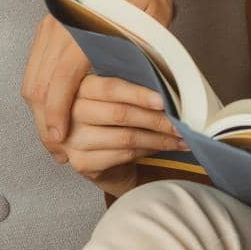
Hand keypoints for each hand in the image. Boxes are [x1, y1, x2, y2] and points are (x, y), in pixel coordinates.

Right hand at [19, 0, 174, 164]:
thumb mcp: (154, 24)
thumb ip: (143, 57)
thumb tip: (140, 100)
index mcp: (83, 26)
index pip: (63, 79)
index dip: (60, 114)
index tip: (61, 139)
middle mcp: (58, 26)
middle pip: (39, 84)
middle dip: (44, 121)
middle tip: (57, 149)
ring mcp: (49, 25)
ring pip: (32, 77)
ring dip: (39, 109)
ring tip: (53, 136)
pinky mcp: (48, 26)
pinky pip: (34, 66)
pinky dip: (40, 91)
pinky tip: (51, 110)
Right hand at [61, 75, 187, 196]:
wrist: (99, 154)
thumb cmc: (112, 119)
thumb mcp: (118, 97)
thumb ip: (132, 90)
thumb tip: (170, 93)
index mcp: (78, 87)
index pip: (110, 87)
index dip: (138, 94)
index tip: (163, 101)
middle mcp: (69, 112)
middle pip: (120, 113)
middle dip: (157, 119)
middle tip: (180, 124)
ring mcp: (72, 140)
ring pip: (125, 137)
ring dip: (159, 138)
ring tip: (180, 138)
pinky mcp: (81, 162)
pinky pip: (123, 155)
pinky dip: (148, 151)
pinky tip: (162, 147)